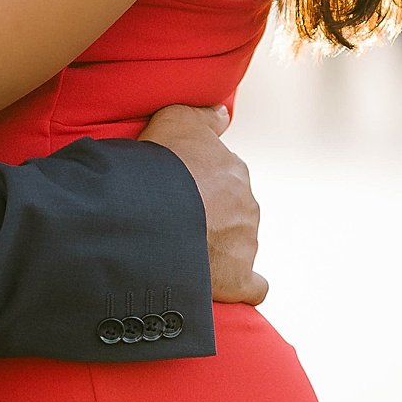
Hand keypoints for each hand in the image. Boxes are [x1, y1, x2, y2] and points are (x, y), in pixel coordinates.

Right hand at [139, 104, 266, 306]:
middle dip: (211, 217)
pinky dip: (242, 287)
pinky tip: (226, 287)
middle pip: (232, 212)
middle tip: (174, 223)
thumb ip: (204, 117)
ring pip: (238, 245)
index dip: (197, 185)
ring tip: (183, 255)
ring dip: (218, 250)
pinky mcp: (238, 278)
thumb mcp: (177, 119)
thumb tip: (224, 114)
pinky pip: (251, 286)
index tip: (175, 192)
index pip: (222, 177)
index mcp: (233, 171)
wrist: (150, 211)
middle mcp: (246, 204)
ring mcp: (246, 243)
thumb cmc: (159, 163)